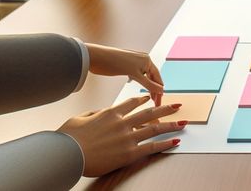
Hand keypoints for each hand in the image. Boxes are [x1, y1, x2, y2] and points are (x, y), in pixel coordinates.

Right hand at [58, 96, 183, 176]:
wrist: (67, 152)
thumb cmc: (69, 137)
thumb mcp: (79, 118)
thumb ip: (93, 114)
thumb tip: (99, 113)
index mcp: (110, 113)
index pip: (131, 103)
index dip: (143, 100)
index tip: (150, 98)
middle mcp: (122, 122)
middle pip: (149, 112)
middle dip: (165, 108)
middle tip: (177, 105)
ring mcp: (127, 137)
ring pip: (154, 128)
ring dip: (171, 124)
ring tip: (183, 122)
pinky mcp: (129, 153)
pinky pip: (151, 147)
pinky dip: (165, 144)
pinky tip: (176, 141)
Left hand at [86, 44, 164, 104]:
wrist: (96, 57)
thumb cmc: (114, 62)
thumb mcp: (134, 74)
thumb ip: (148, 83)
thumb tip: (161, 90)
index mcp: (147, 60)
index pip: (158, 77)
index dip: (159, 90)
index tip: (159, 102)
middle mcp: (143, 60)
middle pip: (153, 77)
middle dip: (155, 90)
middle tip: (155, 104)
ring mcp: (135, 63)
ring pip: (146, 77)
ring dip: (148, 87)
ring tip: (149, 98)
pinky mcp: (127, 67)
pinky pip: (138, 76)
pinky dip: (141, 83)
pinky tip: (140, 88)